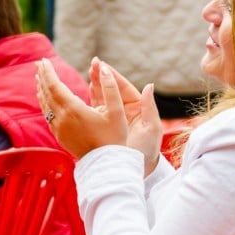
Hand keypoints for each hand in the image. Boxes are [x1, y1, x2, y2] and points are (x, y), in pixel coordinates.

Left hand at [36, 58, 128, 159]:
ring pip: (45, 105)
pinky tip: (46, 99)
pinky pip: (47, 115)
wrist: (106, 165)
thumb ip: (110, 87)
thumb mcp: (116, 111)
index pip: (55, 85)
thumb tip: (103, 67)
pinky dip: (44, 103)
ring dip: (41, 89)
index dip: (48, 72)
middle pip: (47, 93)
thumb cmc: (114, 138)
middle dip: (42, 77)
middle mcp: (62, 118)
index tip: (44, 60)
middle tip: (38, 64)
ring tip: (39, 78)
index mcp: (74, 110)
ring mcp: (59, 129)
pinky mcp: (60, 136)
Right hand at [87, 58, 161, 173]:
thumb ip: (149, 107)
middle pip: (112, 89)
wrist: (134, 171)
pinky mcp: (106, 126)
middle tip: (93, 63)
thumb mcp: (151, 129)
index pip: (124, 88)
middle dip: (103, 76)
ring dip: (96, 84)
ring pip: (104, 97)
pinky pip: (98, 109)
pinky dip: (91, 99)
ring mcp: (114, 117)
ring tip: (88, 71)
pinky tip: (84, 89)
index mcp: (137, 108)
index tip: (103, 65)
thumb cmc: (147, 151)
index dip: (114, 76)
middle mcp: (125, 110)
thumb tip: (149, 85)